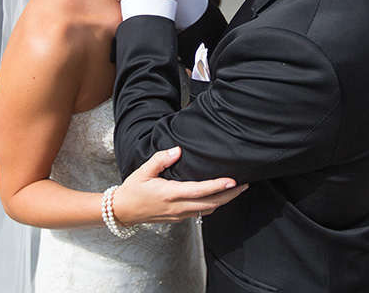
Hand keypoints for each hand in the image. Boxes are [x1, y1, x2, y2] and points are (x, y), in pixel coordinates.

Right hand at [112, 147, 247, 225]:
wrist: (123, 212)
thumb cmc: (133, 190)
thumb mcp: (143, 171)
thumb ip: (161, 159)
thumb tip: (177, 150)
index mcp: (171, 194)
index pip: (200, 190)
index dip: (218, 186)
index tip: (233, 181)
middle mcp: (178, 207)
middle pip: (211, 203)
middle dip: (230, 195)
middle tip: (245, 185)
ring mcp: (179, 215)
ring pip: (208, 210)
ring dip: (224, 201)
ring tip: (236, 190)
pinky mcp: (179, 218)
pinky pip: (201, 212)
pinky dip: (213, 205)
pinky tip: (218, 197)